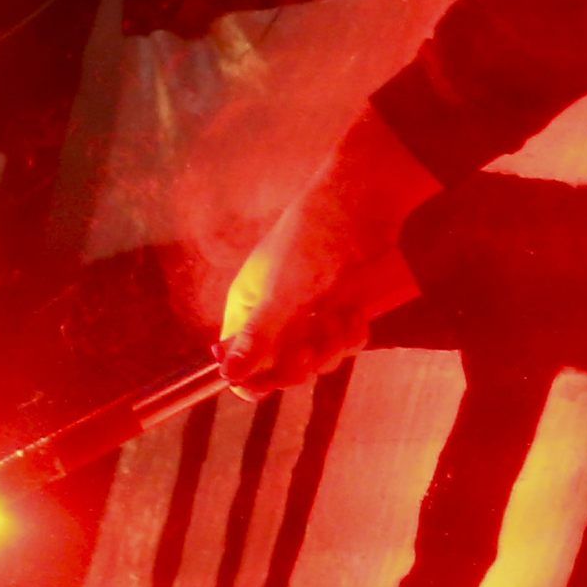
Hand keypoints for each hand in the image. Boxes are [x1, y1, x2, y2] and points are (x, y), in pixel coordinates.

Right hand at [218, 107, 434, 392]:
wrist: (360, 205)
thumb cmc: (310, 243)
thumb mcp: (280, 294)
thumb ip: (255, 338)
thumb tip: (226, 376)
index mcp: (248, 308)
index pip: (238, 361)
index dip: (255, 378)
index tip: (275, 381)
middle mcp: (275, 315)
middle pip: (281, 369)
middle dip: (303, 361)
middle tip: (313, 341)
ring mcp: (309, 314)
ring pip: (318, 359)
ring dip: (333, 344)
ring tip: (339, 314)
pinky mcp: (340, 309)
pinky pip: (344, 344)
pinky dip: (352, 332)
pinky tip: (356, 310)